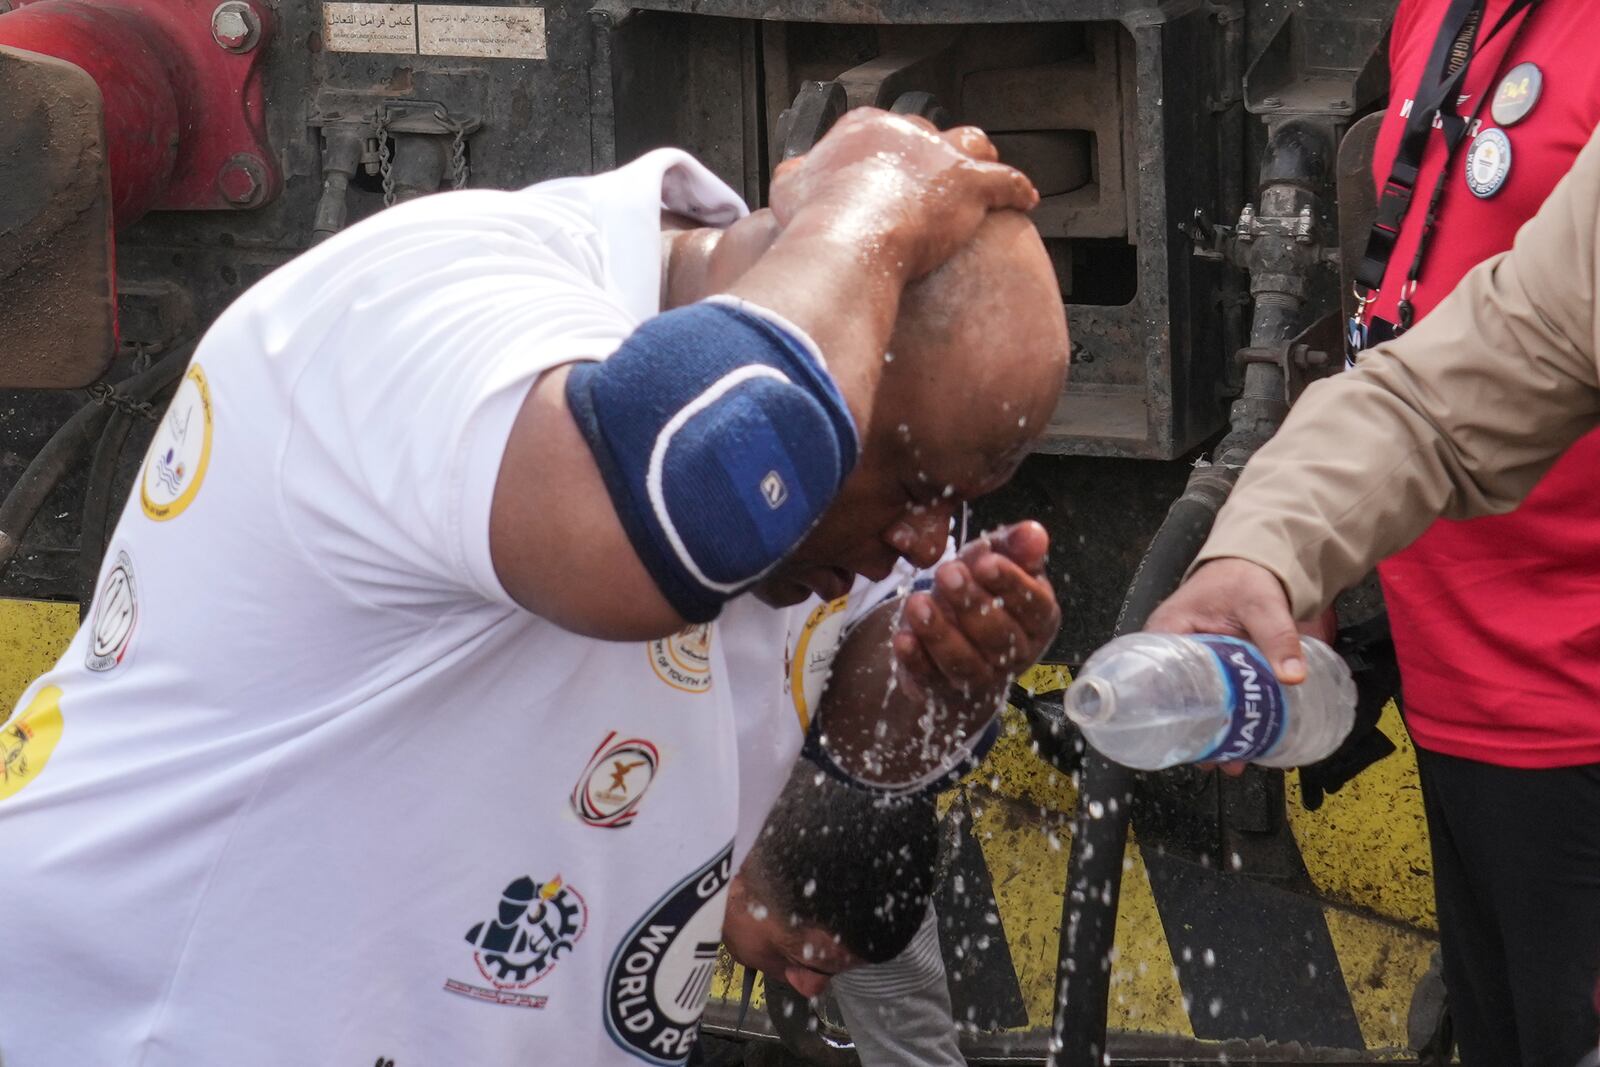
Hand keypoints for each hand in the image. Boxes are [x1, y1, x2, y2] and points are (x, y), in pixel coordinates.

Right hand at [768, 109, 1038, 282]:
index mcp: (864, 129)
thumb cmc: (818, 219)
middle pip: (925, 136)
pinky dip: (1017, 190)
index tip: (883, 174)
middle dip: (929, 157)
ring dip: (977, 158)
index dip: (885, 154)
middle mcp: (906, 133)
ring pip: (970, 144)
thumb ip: (797, 177)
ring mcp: (941, 157)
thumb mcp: (789, 189)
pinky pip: (1005, 182)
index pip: (880, 131)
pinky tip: (1025, 199)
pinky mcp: (970, 185)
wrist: (849, 239)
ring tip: (981, 170)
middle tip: (927, 182)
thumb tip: (797, 177)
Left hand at [890, 521, 1059, 703]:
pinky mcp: (942, 689)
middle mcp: (1016, 654)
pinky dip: (916, 660)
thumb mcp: (995, 559)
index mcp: (1039, 620)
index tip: (986, 562)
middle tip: (946, 573)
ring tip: (917, 603)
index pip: (1034, 606)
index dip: (1011, 584)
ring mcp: (980, 678)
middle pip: (998, 636)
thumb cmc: (981, 587)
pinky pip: (930, 679)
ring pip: (965, 662)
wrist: (951, 628)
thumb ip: (1014, 546)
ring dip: (940, 633)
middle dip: (971, 605)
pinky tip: (902, 638)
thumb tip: (1035, 533)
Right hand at [1148, 557, 1313, 778]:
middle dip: (1194, 734)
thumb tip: (1292, 676)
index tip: (1180, 736)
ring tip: (1232, 760)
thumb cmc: (1245, 576)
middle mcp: (1175, 652)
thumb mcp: (1262, 604)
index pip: (1150, 676)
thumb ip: (1278, 637)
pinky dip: (1229, 722)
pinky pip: (1217, 701)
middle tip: (1214, 758)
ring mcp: (1196, 665)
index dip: (1162, 710)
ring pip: (1197, 706)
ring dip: (1214, 734)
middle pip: (1174, 700)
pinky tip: (1245, 742)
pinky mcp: (1217, 672)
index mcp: (1169, 631)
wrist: (1261, 564)